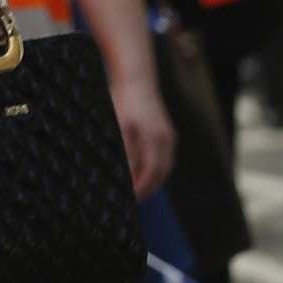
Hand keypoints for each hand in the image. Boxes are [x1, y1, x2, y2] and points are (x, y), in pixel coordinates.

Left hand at [107, 59, 176, 196]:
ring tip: (141, 194)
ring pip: (163, 169)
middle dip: (144, 189)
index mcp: (138, 131)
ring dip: (153, 183)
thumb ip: (119, 146)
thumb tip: (122, 170)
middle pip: (153, 172)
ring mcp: (165, 136)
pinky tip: (149, 179)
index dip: (132, 184)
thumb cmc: (118, 101)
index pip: (137, 167)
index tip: (124, 195)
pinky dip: (159, 173)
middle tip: (132, 200)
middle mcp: (156, 135)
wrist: (137, 81)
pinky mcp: (170, 136)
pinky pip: (167, 160)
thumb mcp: (112, 121)